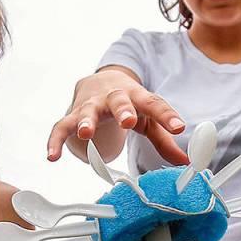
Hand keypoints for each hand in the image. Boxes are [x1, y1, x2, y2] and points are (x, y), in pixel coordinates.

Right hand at [46, 69, 187, 164]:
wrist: (100, 80)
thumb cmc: (129, 102)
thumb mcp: (149, 119)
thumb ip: (165, 140)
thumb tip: (188, 161)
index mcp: (137, 97)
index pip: (155, 104)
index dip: (167, 116)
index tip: (179, 127)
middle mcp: (114, 98)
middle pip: (118, 101)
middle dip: (122, 111)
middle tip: (127, 122)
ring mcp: (91, 105)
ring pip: (87, 111)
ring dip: (86, 122)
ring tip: (85, 134)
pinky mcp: (73, 114)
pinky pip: (61, 126)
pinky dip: (55, 140)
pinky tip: (52, 156)